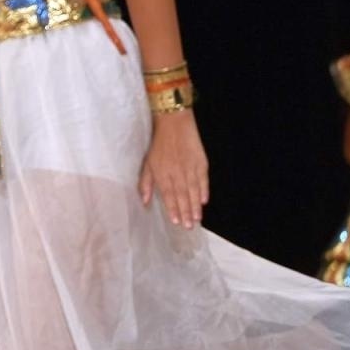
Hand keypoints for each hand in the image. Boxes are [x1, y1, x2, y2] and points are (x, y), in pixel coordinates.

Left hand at [138, 108, 207, 228]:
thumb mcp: (148, 162)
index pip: (168, 195)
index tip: (176, 221)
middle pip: (182, 195)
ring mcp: (190, 167)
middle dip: (186, 212)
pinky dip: (204, 190)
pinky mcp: (201, 161)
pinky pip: (203, 179)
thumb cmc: (158, 144)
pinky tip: (204, 201)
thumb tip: (144, 202)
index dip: (173, 209)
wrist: (174, 122)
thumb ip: (146, 183)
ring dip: (195, 206)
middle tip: (189, 227)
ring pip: (193, 190)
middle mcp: (176, 172)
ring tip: (197, 219)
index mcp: (162, 173)